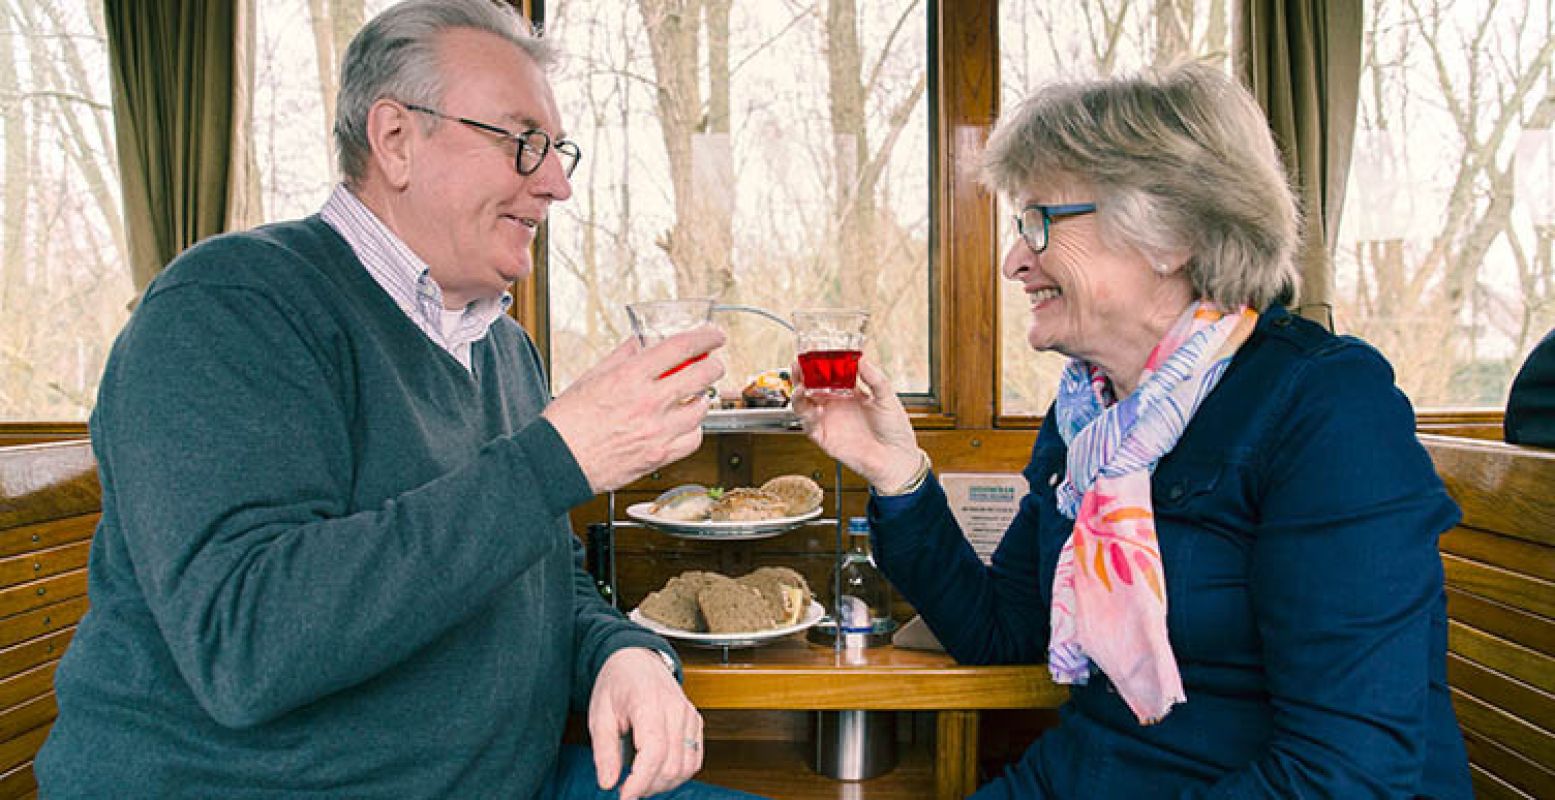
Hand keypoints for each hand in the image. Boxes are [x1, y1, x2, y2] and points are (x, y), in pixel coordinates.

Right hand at [544, 326, 725, 492]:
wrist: (558, 462)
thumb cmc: (567, 422)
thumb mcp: (591, 377)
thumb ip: (623, 357)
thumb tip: (642, 342)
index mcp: (630, 377)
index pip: (681, 347)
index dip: (705, 337)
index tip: (714, 335)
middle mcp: (648, 403)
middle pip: (702, 375)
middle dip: (713, 365)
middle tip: (711, 364)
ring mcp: (656, 432)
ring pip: (702, 408)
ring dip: (702, 397)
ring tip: (691, 396)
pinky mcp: (659, 456)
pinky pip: (693, 439)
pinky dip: (693, 428)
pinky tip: (683, 423)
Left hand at [588, 648, 702, 799]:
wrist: (638, 659)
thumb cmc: (617, 683)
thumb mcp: (599, 715)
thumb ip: (604, 751)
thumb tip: (608, 783)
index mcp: (649, 704)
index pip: (654, 753)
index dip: (640, 782)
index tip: (624, 796)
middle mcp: (675, 710)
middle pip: (672, 765)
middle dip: (649, 786)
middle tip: (627, 789)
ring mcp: (689, 716)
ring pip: (687, 767)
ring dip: (664, 783)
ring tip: (641, 781)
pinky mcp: (696, 722)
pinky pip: (695, 759)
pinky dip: (678, 774)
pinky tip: (658, 773)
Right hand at [792, 357, 921, 489]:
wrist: (896, 459)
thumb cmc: (894, 430)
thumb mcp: (887, 398)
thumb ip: (874, 379)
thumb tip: (861, 360)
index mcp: (849, 393)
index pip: (828, 375)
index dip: (819, 364)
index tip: (814, 353)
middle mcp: (836, 406)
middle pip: (810, 387)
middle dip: (801, 375)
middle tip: (798, 364)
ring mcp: (828, 421)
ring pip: (804, 404)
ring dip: (798, 392)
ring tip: (800, 383)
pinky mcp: (824, 437)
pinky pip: (808, 424)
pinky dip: (804, 413)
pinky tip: (808, 404)